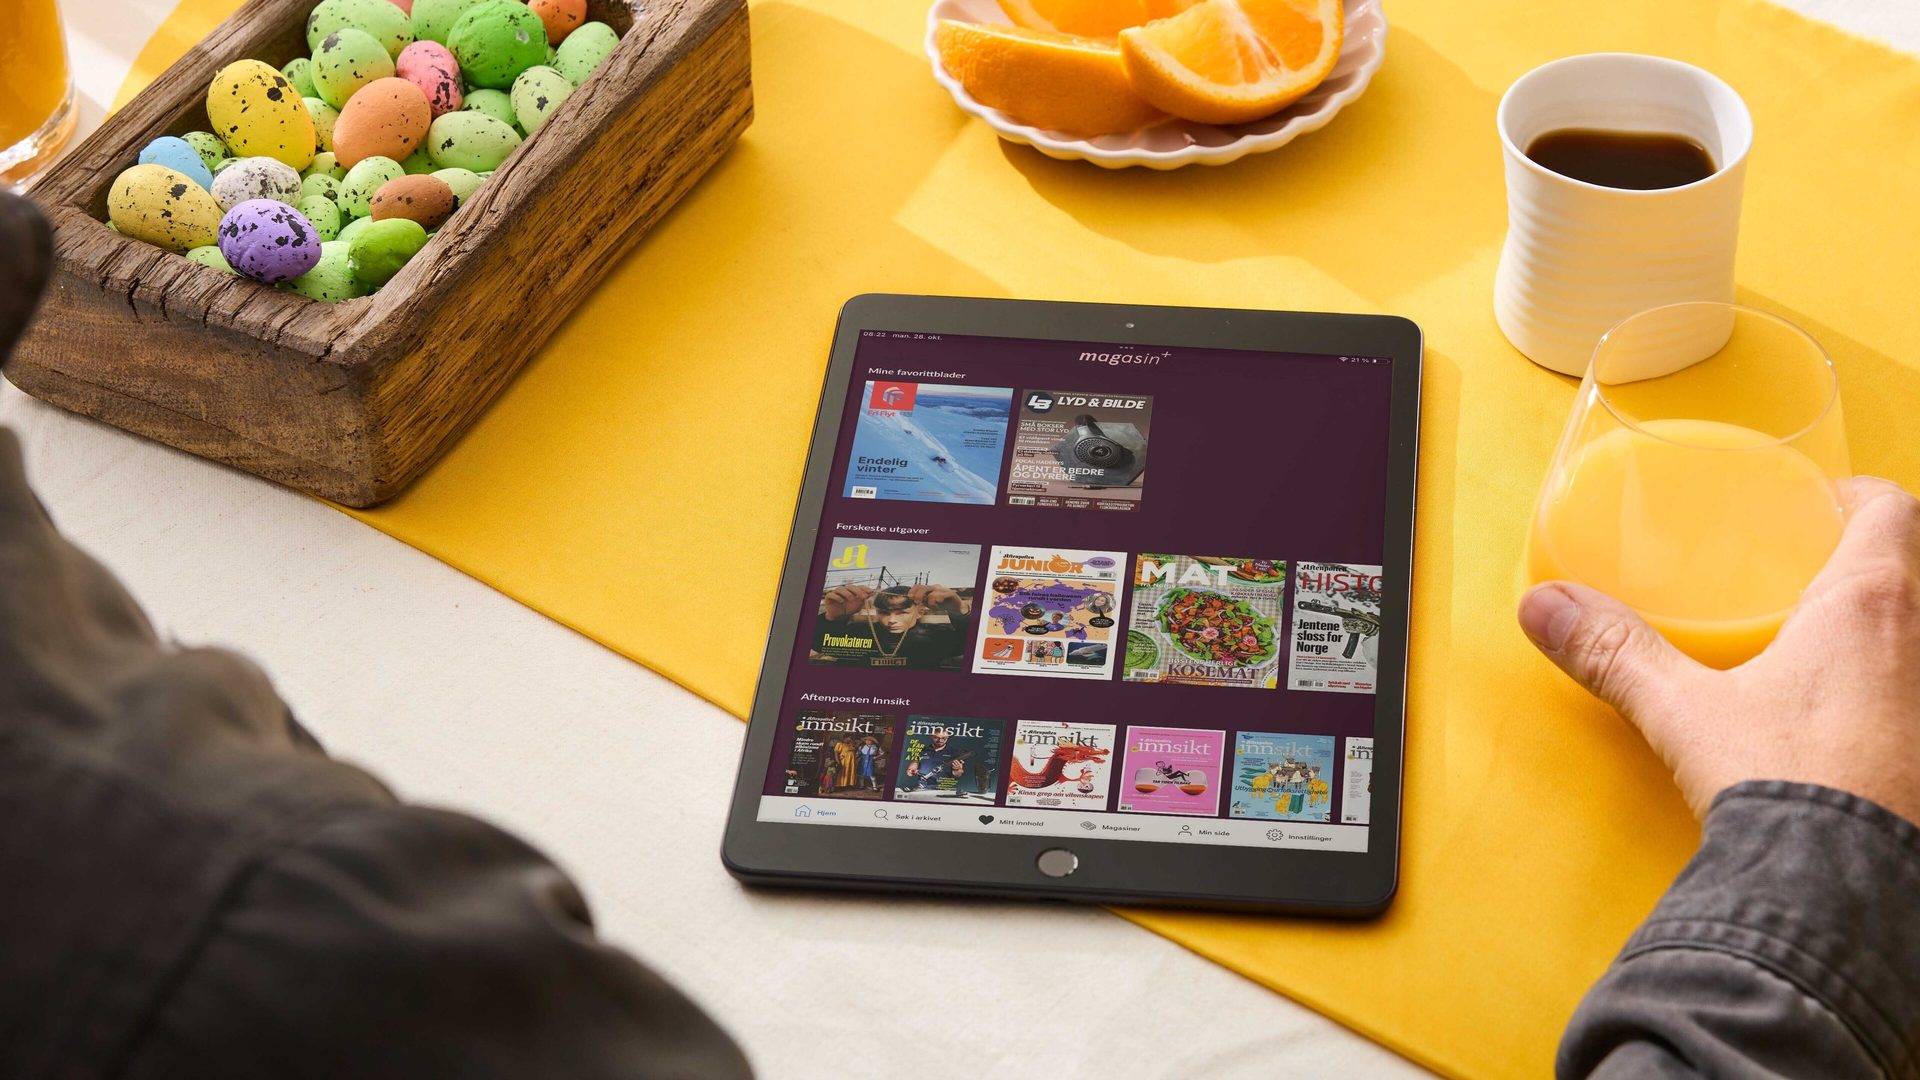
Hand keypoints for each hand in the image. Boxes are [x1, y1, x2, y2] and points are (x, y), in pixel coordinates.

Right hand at [819, 584, 874, 620]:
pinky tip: (841, 602)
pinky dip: (837, 597)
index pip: (859, 586)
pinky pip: (832, 594)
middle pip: (851, 587)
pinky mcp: (829, 597)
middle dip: (858, 591)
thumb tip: (872, 593)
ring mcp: (836, 593)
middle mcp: (845, 590)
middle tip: (863, 597)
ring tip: (851, 599)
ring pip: (841, 589)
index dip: (865, 588)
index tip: (871, 592)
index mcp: (852, 591)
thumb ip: (864, 600)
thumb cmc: (848, 609)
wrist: (839, 617)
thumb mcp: (858, 605)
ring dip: (847, 593)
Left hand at [903, 584, 961, 613]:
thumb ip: (922, 600)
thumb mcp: (929, 603)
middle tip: (918, 602)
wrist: (955, 607)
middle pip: (924, 588)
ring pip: (932, 594)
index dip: (913, 590)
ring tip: (934, 607)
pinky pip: (943, 595)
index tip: (910, 597)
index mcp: (930, 589)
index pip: (919, 586)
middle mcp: (936, 587)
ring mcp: (943, 590)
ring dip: (931, 602)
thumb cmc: (941, 604)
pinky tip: (939, 602)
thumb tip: (913, 598)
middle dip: (918, 595)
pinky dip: (939, 599)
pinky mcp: (951, 593)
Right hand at [1518, 476, 1919, 824]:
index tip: (1825, 506)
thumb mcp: (1685, 712)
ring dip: (1884, 643)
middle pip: (1910, 575)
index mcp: (1872, 605)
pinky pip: (1914, 708)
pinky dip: (1892, 704)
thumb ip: (1615, 652)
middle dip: (1865, 572)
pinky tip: (1852, 731)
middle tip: (1813, 581)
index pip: (1892, 511)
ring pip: (1915, 643)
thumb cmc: (1789, 789)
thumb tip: (1547, 608)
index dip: (1859, 499)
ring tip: (1830, 657)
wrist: (1845, 893)